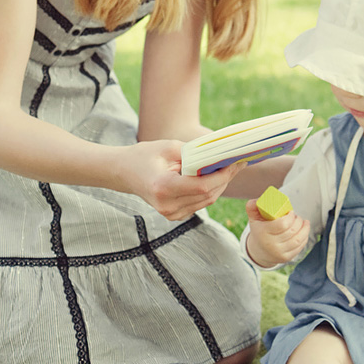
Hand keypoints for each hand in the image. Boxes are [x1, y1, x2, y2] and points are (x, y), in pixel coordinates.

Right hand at [116, 140, 246, 221]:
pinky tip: (218, 177)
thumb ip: (195, 153)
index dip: (222, 175)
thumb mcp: (169, 147)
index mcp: (163, 187)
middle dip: (226, 179)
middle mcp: (167, 205)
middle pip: (207, 195)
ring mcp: (170, 213)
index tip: (235, 162)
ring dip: (221, 185)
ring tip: (232, 168)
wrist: (125, 173)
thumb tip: (221, 154)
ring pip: (206, 201)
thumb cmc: (145, 155)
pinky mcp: (173, 215)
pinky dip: (210, 191)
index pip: (202, 186)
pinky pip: (199, 203)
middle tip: (239, 163)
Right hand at [244, 199, 309, 267]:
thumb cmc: (259, 231)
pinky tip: (304, 231)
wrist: (259, 252)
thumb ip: (252, 207)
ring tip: (304, 222)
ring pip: (298, 239)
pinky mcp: (286, 258)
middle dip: (298, 221)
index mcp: (263, 233)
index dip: (290, 217)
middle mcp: (271, 245)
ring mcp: (279, 253)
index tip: (291, 212)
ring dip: (304, 229)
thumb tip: (257, 200)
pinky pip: (299, 247)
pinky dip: (304, 237)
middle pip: (292, 231)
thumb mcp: (253, 219)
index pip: (283, 224)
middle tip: (297, 216)